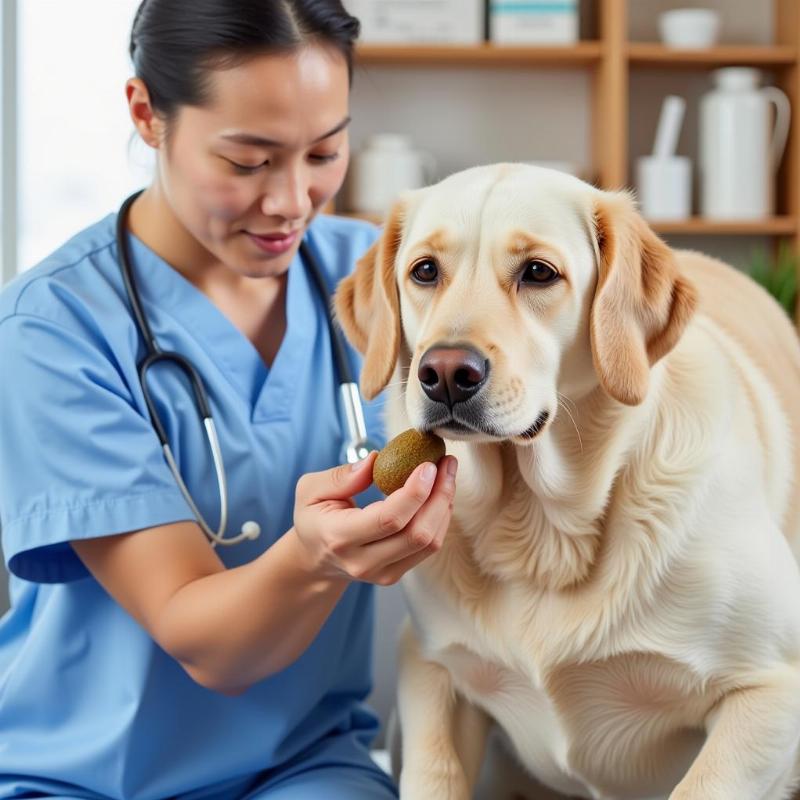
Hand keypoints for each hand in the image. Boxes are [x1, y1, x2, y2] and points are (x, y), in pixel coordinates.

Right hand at [292, 451, 457, 585]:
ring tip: (446, 475)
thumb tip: (375, 460)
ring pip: (429, 543)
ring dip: (444, 506)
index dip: (415, 492)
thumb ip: (340, 476)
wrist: (315, 559)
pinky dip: (440, 519)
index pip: (388, 519)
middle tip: (446, 464)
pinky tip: (439, 496)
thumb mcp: (310, 490)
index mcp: (339, 538)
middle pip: (416, 534)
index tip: (428, 465)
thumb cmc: (314, 520)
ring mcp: (382, 573)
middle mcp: (363, 561)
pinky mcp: (396, 574)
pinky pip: (429, 548)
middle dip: (439, 495)